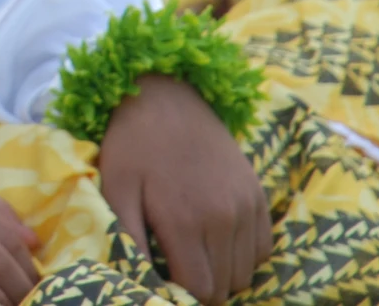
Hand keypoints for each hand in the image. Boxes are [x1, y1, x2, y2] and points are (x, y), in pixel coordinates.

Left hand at [97, 75, 269, 305]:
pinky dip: (243, 254)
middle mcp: (223, 216)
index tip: (165, 282)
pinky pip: (262, 247)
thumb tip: (141, 281)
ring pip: (245, 272)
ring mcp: (246, 204)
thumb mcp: (115, 188)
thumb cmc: (133, 143)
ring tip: (194, 254)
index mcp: (185, 220)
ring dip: (222, 273)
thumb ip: (127, 239)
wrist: (165, 94)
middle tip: (177, 268)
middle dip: (201, 287)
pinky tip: (216, 240)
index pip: (199, 290)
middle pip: (225, 286)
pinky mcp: (257, 193)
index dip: (181, 295)